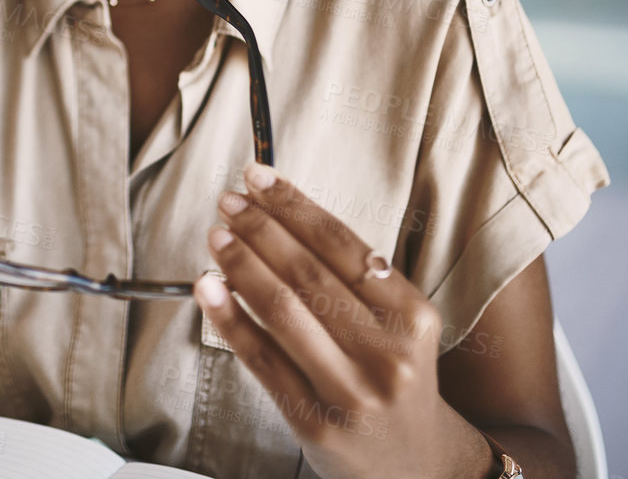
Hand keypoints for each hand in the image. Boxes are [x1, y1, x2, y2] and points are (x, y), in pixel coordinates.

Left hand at [194, 162, 495, 478]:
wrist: (419, 466)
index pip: (344, 245)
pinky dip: (230, 319)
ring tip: (216, 235)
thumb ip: (355, 281)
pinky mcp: (315, 422)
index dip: (295, 206)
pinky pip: (262, 359)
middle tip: (227, 201)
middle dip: (260, 229)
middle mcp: (386, 353)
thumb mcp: (400, 328)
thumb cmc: (395, 381)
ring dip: (242, 265)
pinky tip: (208, 289)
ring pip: (284, 311)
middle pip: (309, 273)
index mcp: (412, 317)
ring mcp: (350, 390)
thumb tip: (280, 219)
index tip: (258, 177)